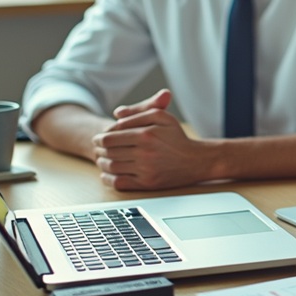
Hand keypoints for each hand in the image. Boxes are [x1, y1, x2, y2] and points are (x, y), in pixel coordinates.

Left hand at [92, 89, 210, 189]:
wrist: (196, 161)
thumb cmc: (177, 137)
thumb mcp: (162, 116)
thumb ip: (139, 111)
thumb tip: (117, 115)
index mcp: (146, 135)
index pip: (109, 138)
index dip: (99, 138)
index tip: (98, 138)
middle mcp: (145, 153)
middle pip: (108, 153)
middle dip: (99, 150)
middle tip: (99, 149)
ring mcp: (145, 170)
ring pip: (111, 167)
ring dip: (102, 163)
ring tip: (103, 159)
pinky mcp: (147, 184)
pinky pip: (118, 183)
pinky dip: (108, 178)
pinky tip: (109, 173)